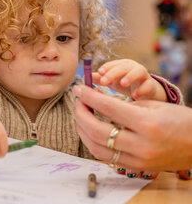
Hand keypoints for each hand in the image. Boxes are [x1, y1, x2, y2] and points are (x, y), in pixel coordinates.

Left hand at [73, 85, 191, 171]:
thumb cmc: (178, 120)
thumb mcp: (153, 105)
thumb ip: (123, 105)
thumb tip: (94, 99)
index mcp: (146, 124)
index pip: (107, 108)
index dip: (89, 96)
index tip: (79, 88)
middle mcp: (140, 144)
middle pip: (97, 131)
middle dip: (81, 114)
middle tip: (78, 101)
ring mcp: (138, 160)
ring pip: (96, 148)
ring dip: (82, 130)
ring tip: (81, 115)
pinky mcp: (136, 168)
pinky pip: (106, 158)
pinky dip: (93, 143)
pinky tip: (89, 131)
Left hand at [92, 59, 166, 100]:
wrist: (146, 91)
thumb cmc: (125, 83)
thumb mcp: (112, 81)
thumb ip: (100, 78)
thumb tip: (85, 76)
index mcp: (122, 65)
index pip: (113, 64)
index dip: (106, 67)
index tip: (99, 73)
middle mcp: (133, 67)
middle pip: (123, 66)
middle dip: (113, 73)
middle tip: (104, 81)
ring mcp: (144, 75)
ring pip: (138, 71)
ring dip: (130, 76)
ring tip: (122, 83)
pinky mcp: (151, 85)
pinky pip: (148, 85)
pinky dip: (142, 89)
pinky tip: (135, 96)